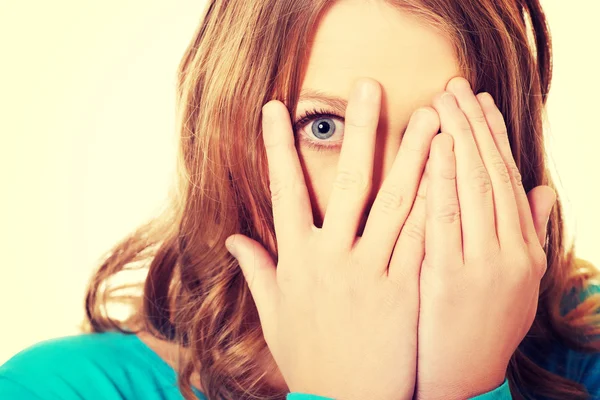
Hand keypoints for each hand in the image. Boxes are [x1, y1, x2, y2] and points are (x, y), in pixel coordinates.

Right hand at [225, 78, 439, 399]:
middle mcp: (332, 258)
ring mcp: (370, 272)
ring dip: (412, 157)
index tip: (274, 108)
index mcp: (296, 259)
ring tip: (429, 118)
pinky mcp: (403, 290)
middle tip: (369, 87)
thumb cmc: (309, 358)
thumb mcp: (274, 315)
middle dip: (359, 130)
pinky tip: (449, 175)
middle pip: (348, 182)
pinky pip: (422, 240)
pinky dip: (435, 205)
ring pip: (394, 204)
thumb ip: (257, 272)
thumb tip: (232, 240)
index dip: (276, 147)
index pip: (284, 190)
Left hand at [414, 77, 556, 398]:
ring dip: (461, 140)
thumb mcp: (514, 282)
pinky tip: (436, 147)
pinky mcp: (451, 280)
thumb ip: (530, 233)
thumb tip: (543, 189)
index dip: (494, 138)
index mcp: (523, 250)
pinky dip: (444, 180)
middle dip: (474, 127)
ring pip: (475, 190)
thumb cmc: (481, 327)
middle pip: (491, 176)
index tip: (479, 102)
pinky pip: (448, 220)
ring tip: (445, 101)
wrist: (463, 383)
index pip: (507, 180)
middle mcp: (510, 253)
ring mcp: (484, 266)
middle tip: (456, 86)